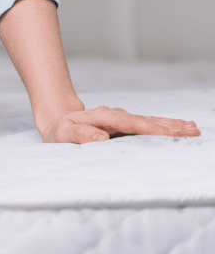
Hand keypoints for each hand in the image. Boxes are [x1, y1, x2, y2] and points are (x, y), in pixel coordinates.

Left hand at [39, 105, 200, 144]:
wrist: (59, 121)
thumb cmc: (60, 131)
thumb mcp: (63, 134)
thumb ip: (80, 135)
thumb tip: (102, 137)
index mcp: (105, 118)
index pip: (132, 124)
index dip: (151, 129)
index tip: (170, 133)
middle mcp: (117, 116)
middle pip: (147, 122)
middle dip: (170, 127)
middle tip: (192, 132)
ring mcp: (123, 119)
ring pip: (151, 121)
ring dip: (172, 125)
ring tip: (193, 128)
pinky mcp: (125, 125)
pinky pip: (148, 124)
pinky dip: (165, 125)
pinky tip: (181, 126)